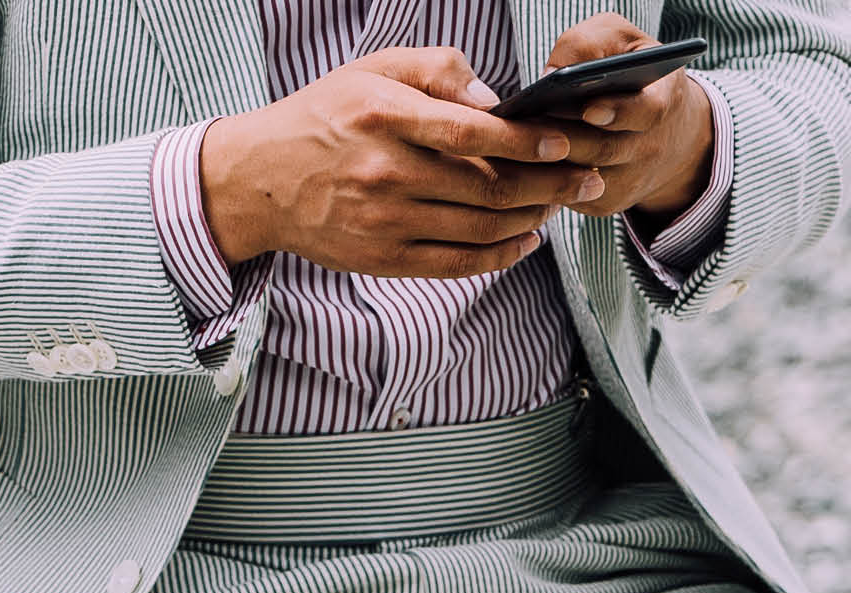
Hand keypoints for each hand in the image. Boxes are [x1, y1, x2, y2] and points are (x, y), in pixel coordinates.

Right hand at [200, 47, 607, 277]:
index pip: (470, 133)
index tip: (563, 142)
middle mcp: (387, 173)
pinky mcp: (384, 259)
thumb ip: (434, 71)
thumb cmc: (327, 117)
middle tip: (587, 179)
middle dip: (547, 185)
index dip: (524, 141)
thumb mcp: (372, 70)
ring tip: (561, 203)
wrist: (264, 181)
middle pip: (486, 186)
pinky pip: (456, 264)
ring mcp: (386, 222)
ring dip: (530, 219)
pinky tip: (527, 241)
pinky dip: (499, 256)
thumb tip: (492, 98)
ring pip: (478, 227)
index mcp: (385, 117)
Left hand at [528, 13, 716, 224]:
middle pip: (603, 149)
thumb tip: (550, 73)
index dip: (618, 113)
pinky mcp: (602, 204)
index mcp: (662, 103)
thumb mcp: (623, 43)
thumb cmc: (633, 74)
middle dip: (565, 135)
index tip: (590, 109)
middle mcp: (648, 151)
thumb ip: (592, 44)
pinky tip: (519, 158)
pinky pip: (567, 194)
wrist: (663, 133)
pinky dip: (542, 177)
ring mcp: (626, 184)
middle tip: (528, 120)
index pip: (645, 112)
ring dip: (547, 157)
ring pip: (579, 176)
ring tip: (517, 135)